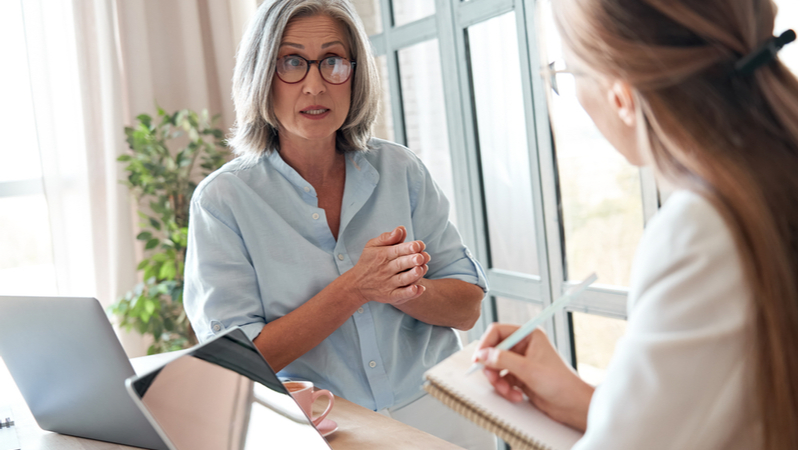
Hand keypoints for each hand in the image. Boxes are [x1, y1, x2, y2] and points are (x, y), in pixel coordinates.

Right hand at [346, 226, 430, 305]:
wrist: (357, 284)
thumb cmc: (369, 261)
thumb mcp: (372, 246)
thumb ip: (387, 237)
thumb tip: (401, 229)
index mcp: (382, 255)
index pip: (397, 250)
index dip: (409, 247)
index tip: (419, 245)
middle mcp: (385, 270)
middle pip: (401, 264)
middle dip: (412, 260)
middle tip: (422, 257)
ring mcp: (388, 284)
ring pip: (402, 280)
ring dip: (413, 275)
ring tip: (421, 270)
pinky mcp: (390, 296)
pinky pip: (401, 295)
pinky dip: (410, 293)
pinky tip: (419, 288)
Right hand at [473, 324, 593, 430]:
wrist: (574, 405)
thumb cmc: (561, 383)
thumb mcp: (528, 370)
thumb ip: (503, 360)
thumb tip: (483, 355)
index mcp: (529, 335)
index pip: (498, 331)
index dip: (486, 344)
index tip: (479, 359)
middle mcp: (524, 346)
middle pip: (494, 351)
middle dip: (492, 368)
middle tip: (493, 380)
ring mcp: (522, 362)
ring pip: (497, 367)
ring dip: (499, 382)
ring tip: (508, 391)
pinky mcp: (521, 376)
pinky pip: (503, 379)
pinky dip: (506, 389)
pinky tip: (516, 396)